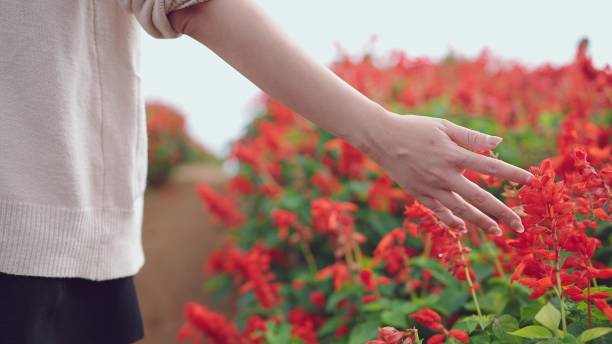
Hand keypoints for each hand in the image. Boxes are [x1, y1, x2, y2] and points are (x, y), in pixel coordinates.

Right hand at [366, 112, 531, 234]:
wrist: (381, 138)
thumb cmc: (414, 128)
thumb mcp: (444, 126)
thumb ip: (471, 137)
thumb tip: (499, 144)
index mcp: (453, 155)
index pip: (490, 167)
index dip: (512, 174)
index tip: (530, 181)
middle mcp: (444, 175)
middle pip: (479, 198)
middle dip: (502, 213)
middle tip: (519, 226)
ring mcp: (430, 188)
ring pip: (460, 210)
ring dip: (480, 223)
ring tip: (497, 232)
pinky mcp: (418, 194)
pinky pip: (439, 211)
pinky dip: (452, 221)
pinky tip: (463, 228)